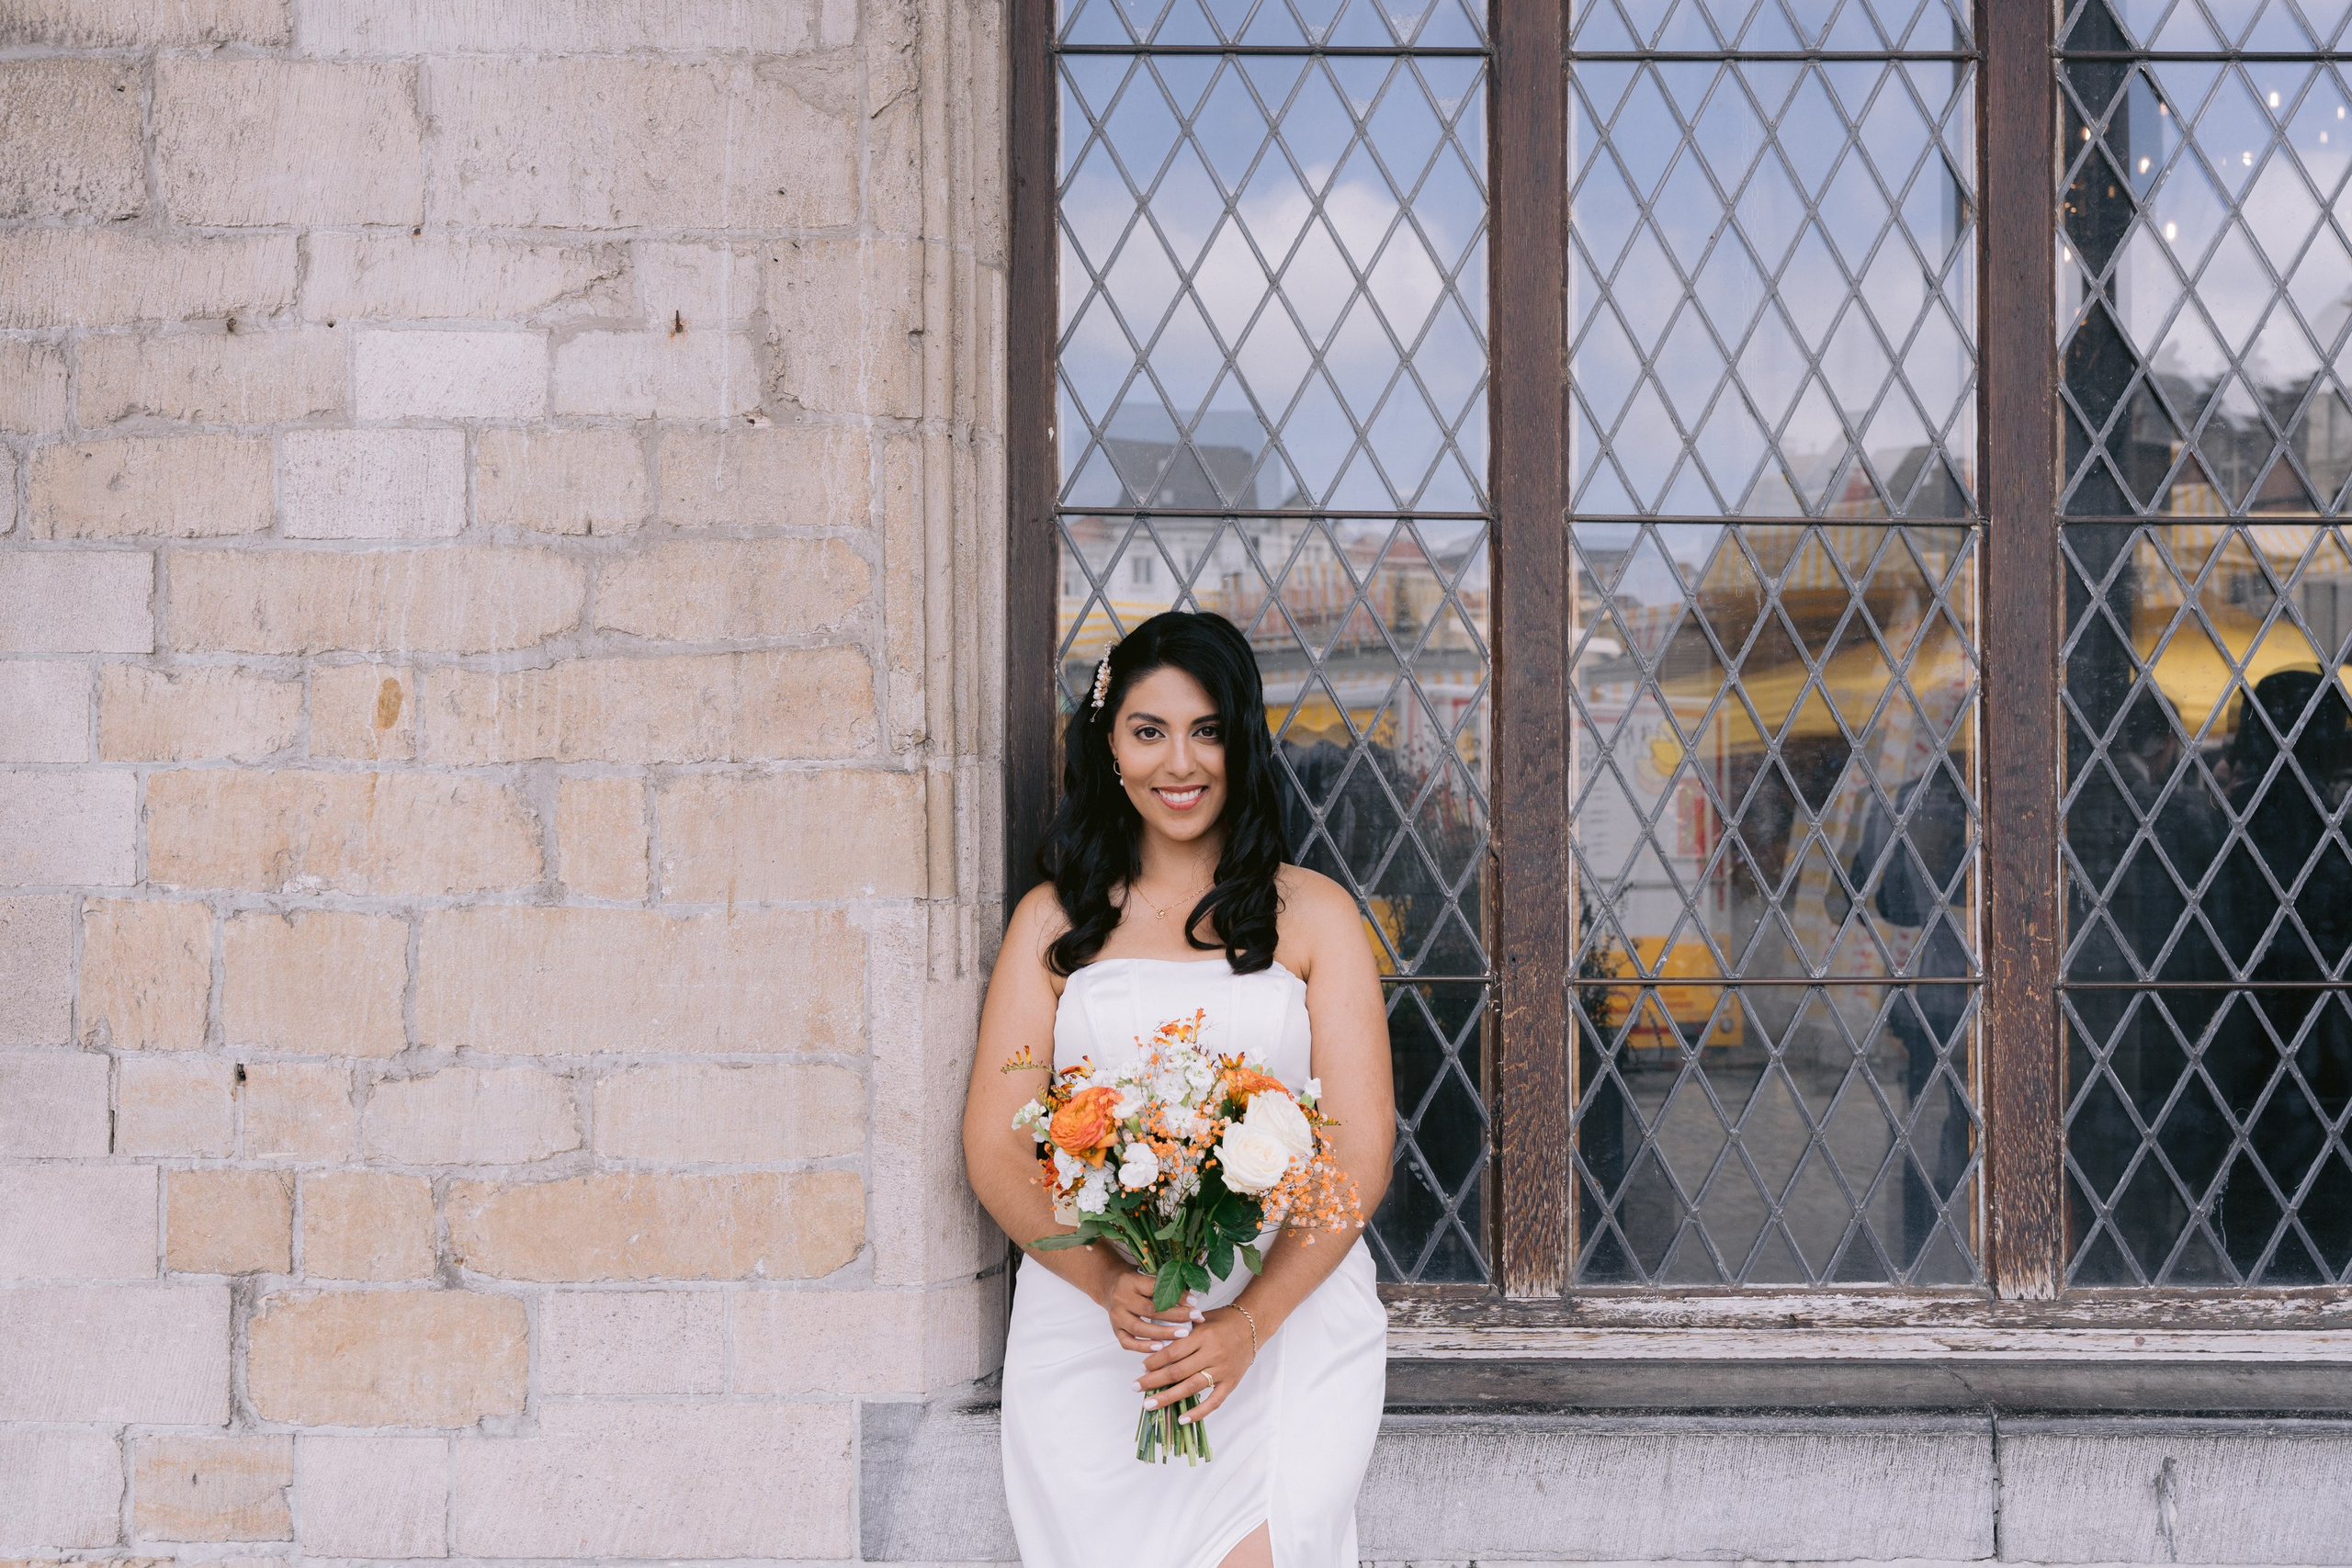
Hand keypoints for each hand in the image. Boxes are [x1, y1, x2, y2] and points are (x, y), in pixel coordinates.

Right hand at [1097, 1268, 1200, 1354]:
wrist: (1110, 1286)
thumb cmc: (1134, 1282)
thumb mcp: (1147, 1276)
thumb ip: (1165, 1286)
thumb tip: (1192, 1301)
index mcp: (1130, 1281)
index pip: (1156, 1289)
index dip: (1176, 1296)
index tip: (1194, 1302)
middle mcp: (1121, 1299)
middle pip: (1150, 1310)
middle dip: (1175, 1315)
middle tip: (1194, 1318)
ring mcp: (1116, 1317)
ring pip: (1140, 1328)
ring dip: (1163, 1333)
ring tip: (1182, 1334)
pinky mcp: (1115, 1330)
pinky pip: (1129, 1343)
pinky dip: (1144, 1347)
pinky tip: (1160, 1348)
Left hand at [1137, 1305, 1253, 1422]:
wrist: (1252, 1325)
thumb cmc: (1223, 1321)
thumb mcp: (1200, 1319)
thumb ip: (1181, 1332)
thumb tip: (1156, 1348)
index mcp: (1203, 1336)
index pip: (1173, 1352)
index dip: (1155, 1361)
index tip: (1141, 1368)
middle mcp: (1212, 1354)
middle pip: (1178, 1372)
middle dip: (1154, 1381)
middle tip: (1136, 1387)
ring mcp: (1222, 1370)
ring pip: (1191, 1388)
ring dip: (1168, 1398)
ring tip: (1149, 1404)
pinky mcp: (1231, 1383)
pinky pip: (1214, 1402)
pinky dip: (1198, 1413)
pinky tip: (1182, 1419)